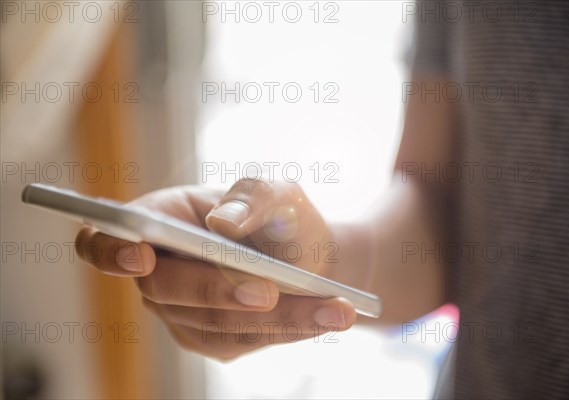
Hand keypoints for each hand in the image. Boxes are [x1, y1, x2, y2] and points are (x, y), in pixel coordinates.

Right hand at [75, 180, 355, 359]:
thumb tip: (222, 224)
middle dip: (216, 290)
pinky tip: (328, 318)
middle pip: (165, 289)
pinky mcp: (214, 339)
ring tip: (335, 308)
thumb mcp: (275, 191)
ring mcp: (182, 313)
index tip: (140, 253)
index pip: (103, 239)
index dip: (108, 250)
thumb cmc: (281, 216)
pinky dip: (290, 328)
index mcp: (159, 221)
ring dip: (277, 316)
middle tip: (267, 290)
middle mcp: (160, 272)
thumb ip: (253, 196)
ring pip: (215, 322)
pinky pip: (247, 339)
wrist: (311, 257)